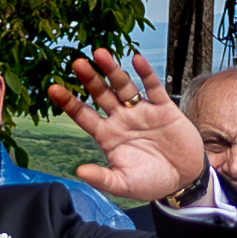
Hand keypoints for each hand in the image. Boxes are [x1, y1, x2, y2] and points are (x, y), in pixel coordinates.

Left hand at [54, 50, 211, 206]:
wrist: (183, 179)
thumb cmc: (150, 183)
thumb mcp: (123, 184)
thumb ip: (102, 178)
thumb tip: (79, 172)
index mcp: (108, 136)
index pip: (84, 115)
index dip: (69, 102)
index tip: (53, 88)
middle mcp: (121, 119)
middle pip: (101, 95)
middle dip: (89, 80)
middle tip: (76, 63)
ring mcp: (141, 111)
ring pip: (123, 86)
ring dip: (112, 70)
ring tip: (100, 53)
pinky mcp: (164, 108)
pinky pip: (153, 87)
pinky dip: (145, 73)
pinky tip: (136, 59)